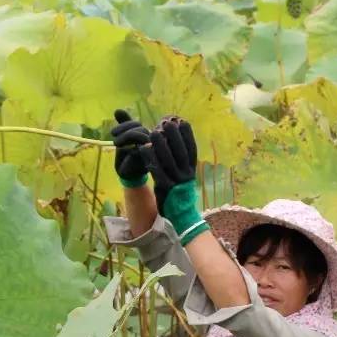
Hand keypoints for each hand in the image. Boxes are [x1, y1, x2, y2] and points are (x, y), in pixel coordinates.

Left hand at [110, 109, 150, 185]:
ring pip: (142, 135)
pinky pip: (141, 146)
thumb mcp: (123, 138)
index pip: (137, 124)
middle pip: (140, 128)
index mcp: (146, 135)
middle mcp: (152, 141)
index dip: (125, 124)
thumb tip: (117, 110)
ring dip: (126, 136)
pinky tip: (124, 151)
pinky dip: (130, 146)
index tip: (113, 132)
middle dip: (125, 130)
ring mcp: (152, 149)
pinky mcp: (150, 157)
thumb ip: (124, 125)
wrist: (126, 174)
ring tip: (116, 143)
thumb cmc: (126, 156)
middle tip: (113, 137)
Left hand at [142, 117, 205, 242]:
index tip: (181, 120)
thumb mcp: (184, 177)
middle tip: (166, 121)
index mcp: (192, 170)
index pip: (192, 148)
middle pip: (180, 150)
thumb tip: (176, 142)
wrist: (181, 216)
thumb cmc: (179, 194)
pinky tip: (144, 148)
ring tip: (152, 131)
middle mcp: (186, 174)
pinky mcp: (165, 187)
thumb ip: (181, 162)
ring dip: (160, 143)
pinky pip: (156, 169)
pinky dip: (150, 158)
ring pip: (168, 158)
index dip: (187, 134)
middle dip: (174, 134)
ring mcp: (176, 181)